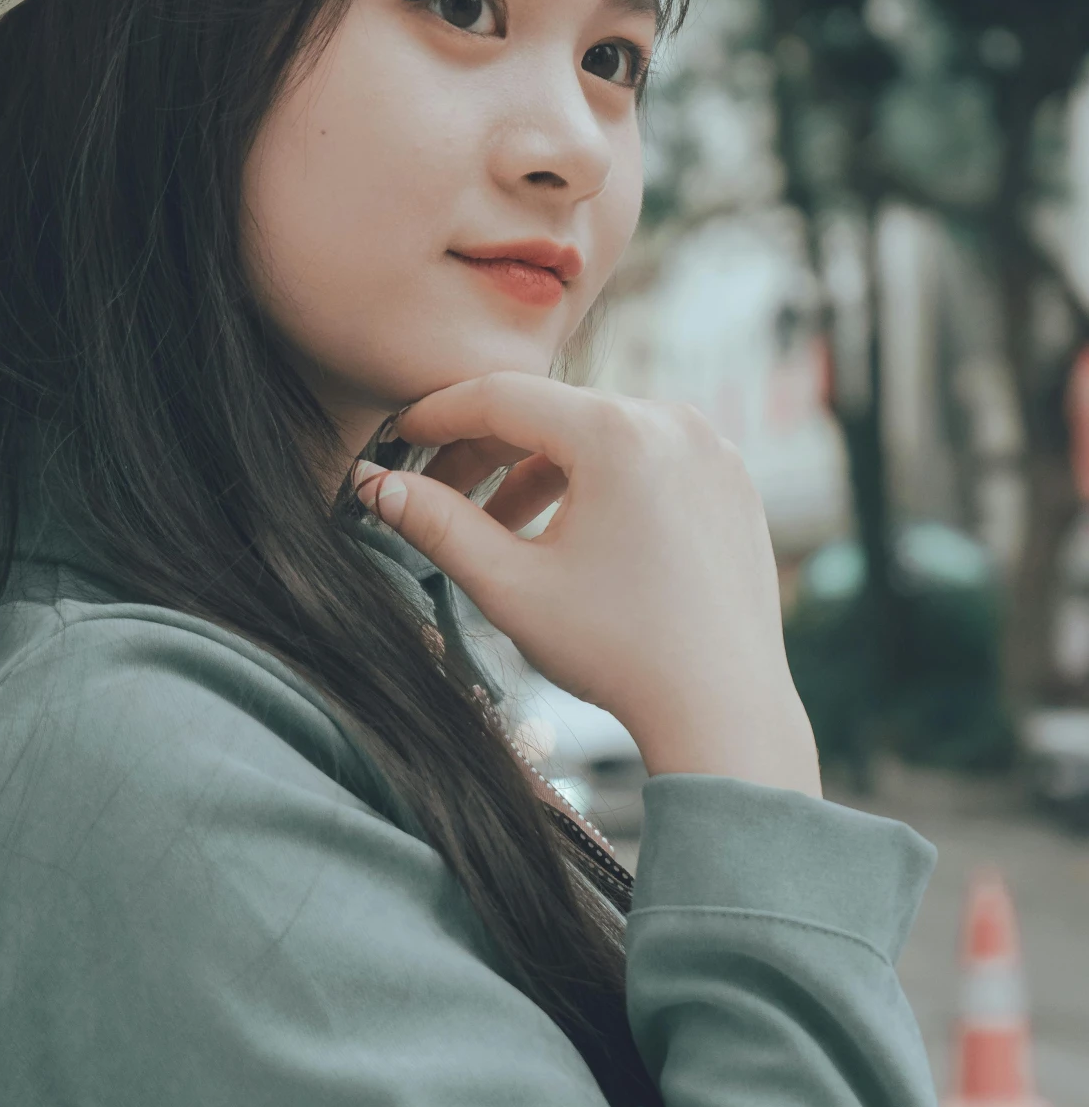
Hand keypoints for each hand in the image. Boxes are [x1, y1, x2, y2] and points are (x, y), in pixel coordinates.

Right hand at [354, 373, 820, 795]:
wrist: (723, 709)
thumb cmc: (619, 653)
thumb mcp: (511, 586)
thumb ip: (436, 524)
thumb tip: (375, 485)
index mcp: (617, 433)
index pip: (502, 397)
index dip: (437, 415)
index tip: (397, 437)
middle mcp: (673, 421)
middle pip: (552, 414)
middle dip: (488, 452)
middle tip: (438, 496)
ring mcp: (711, 448)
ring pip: (599, 436)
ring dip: (541, 473)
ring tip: (501, 531)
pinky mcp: (731, 480)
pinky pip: (647, 458)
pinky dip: (598, 483)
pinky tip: (569, 537)